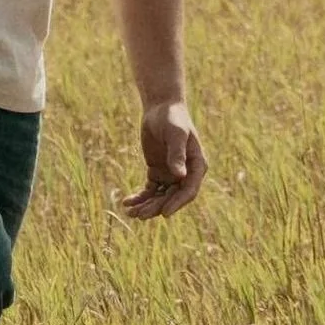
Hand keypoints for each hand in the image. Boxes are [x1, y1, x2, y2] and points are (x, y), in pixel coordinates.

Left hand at [123, 100, 207, 219]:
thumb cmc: (173, 119)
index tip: (164, 213)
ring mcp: (171, 174)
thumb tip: (180, 175)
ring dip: (147, 205)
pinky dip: (140, 196)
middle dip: (156, 207)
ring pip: (160, 196)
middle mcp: (186, 174)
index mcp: (197, 167)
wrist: (161, 108)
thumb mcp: (175, 134)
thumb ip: (177, 154)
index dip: (177, 203)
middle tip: (140, 215)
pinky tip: (127, 203)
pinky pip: (149, 189)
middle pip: (172, 197)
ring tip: (131, 213)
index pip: (189, 191)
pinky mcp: (157, 171)